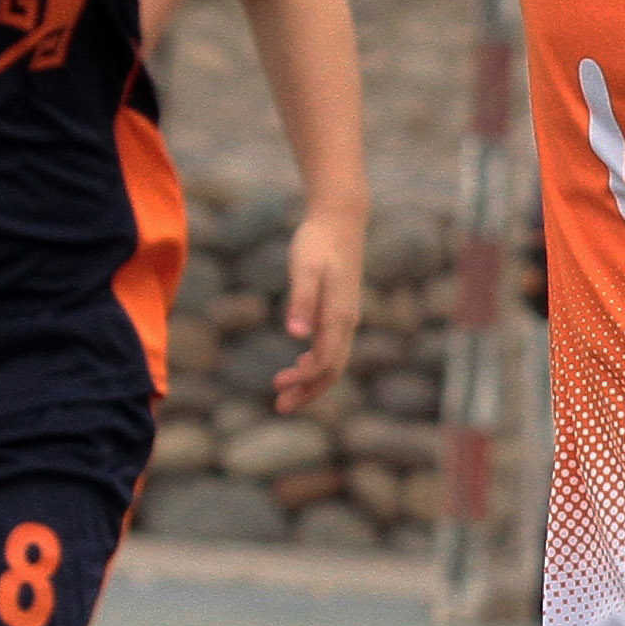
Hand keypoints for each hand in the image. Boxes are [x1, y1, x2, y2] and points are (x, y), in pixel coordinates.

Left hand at [263, 205, 368, 412]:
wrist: (340, 218)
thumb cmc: (317, 241)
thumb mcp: (304, 268)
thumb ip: (301, 301)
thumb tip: (296, 336)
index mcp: (338, 317)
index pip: (324, 363)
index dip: (303, 379)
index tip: (277, 385)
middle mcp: (347, 322)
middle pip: (332, 371)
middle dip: (308, 392)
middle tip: (280, 407)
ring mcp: (346, 317)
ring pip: (334, 361)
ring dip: (311, 381)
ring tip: (284, 393)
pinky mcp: (340, 310)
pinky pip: (333, 347)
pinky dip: (317, 364)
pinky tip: (299, 363)